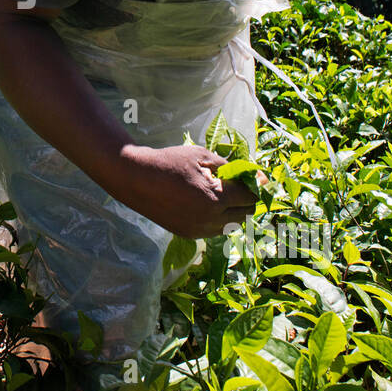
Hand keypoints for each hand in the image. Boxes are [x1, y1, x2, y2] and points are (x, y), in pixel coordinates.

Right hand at [115, 144, 257, 239]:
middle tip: (242, 186)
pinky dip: (218, 220)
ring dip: (234, 212)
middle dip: (247, 200)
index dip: (256, 186)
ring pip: (230, 226)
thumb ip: (229, 167)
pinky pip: (214, 231)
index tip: (255, 178)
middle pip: (244, 215)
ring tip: (226, 196)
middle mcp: (209, 220)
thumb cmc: (169, 162)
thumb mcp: (201, 156)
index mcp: (216, 199)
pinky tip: (210, 205)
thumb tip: (254, 176)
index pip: (250, 197)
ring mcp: (198, 230)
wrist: (135, 178)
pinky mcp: (187, 234)